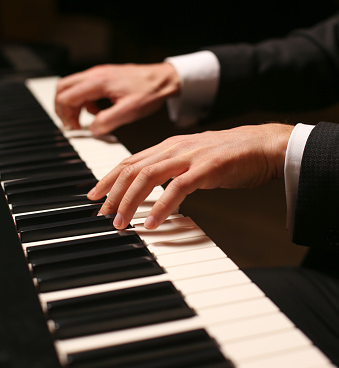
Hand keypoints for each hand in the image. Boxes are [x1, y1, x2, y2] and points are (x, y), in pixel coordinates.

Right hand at [55, 62, 179, 134]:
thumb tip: (92, 130)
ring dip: (72, 104)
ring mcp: (98, 73)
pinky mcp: (103, 76)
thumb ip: (107, 121)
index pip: (67, 96)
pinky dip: (83, 100)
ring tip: (84, 119)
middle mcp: (95, 74)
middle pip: (62, 88)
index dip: (66, 115)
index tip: (76, 129)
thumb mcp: (129, 111)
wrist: (163, 79)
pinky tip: (97, 110)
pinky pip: (83, 87)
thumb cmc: (149, 92)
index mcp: (98, 82)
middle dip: (63, 108)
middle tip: (72, 124)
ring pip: (71, 86)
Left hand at [88, 123, 292, 228]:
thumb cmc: (229, 155)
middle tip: (102, 214)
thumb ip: (170, 169)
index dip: (109, 179)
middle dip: (113, 193)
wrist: (261, 146)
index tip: (95, 195)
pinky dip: (161, 206)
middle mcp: (174, 148)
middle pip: (132, 169)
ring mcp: (190, 157)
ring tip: (120, 221)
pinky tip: (152, 221)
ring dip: (130, 201)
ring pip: (148, 177)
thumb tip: (150, 187)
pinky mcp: (206, 168)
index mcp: (169, 146)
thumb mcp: (192, 158)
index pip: (130, 161)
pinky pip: (177, 188)